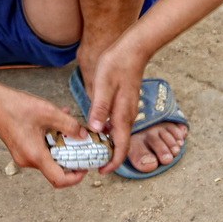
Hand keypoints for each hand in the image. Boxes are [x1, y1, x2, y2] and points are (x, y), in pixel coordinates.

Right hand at [0, 87, 87, 187]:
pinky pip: (39, 149)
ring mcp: (22, 155)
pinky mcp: (19, 148)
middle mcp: (27, 160)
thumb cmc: (15, 106)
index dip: (75, 177)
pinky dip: (50, 139)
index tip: (84, 167)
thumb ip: (69, 125)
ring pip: (48, 156)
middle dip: (70, 156)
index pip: (59, 179)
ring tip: (66, 124)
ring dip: (60, 143)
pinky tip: (53, 121)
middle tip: (80, 143)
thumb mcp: (49, 112)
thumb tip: (83, 135)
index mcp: (35, 155)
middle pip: (55, 168)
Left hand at [86, 40, 146, 174]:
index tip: (101, 171)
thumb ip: (99, 108)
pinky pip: (117, 123)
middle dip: (107, 156)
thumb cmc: (117, 65)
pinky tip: (95, 127)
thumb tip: (96, 130)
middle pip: (119, 143)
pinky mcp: (124, 103)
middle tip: (90, 161)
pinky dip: (107, 131)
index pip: (120, 146)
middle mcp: (127, 116)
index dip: (113, 162)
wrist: (133, 50)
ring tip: (89, 147)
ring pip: (118, 134)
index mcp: (122, 115)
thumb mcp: (103, 86)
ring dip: (107, 143)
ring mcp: (127, 109)